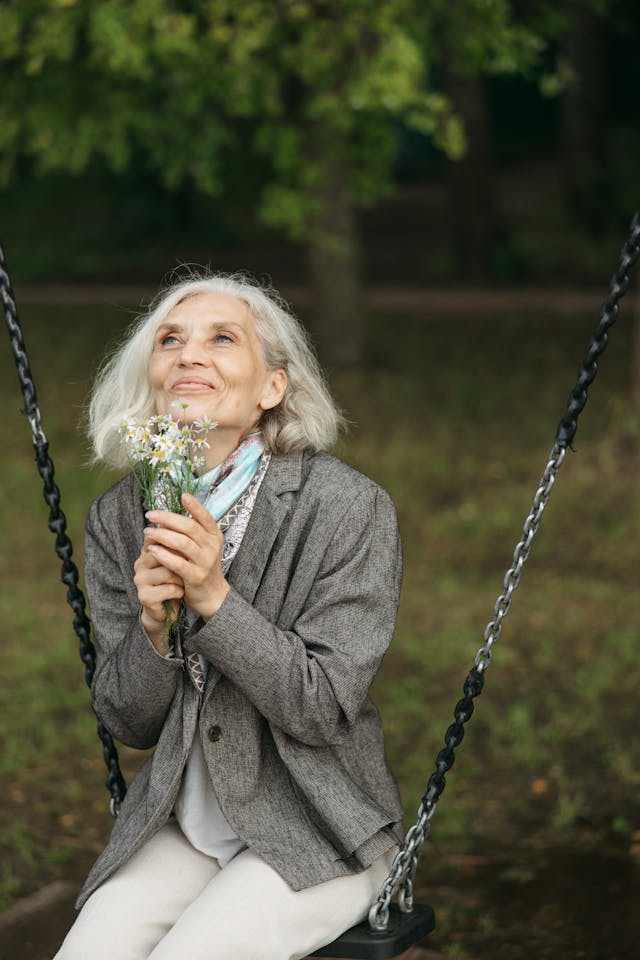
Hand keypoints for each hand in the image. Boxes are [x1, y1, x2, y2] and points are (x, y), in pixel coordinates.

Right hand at [133, 543, 184, 653]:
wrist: (167, 610)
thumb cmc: (174, 582)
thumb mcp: (176, 560)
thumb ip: (177, 544)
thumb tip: (189, 521)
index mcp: (147, 551)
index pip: (159, 537)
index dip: (176, 540)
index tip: (188, 547)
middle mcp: (140, 563)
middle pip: (165, 553)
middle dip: (181, 561)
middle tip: (188, 567)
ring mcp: (140, 580)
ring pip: (168, 572)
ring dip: (181, 578)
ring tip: (182, 582)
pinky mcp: (144, 596)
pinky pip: (169, 589)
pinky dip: (179, 591)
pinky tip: (179, 593)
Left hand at [143, 493, 229, 621]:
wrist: (212, 595)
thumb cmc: (202, 566)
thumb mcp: (203, 546)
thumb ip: (191, 532)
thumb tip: (167, 514)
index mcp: (215, 536)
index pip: (206, 517)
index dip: (195, 506)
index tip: (183, 495)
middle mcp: (212, 547)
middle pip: (190, 527)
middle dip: (168, 518)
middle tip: (150, 514)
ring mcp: (205, 562)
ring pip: (182, 543)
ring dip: (162, 535)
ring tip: (148, 531)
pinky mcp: (195, 576)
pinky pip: (177, 563)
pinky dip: (163, 555)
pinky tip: (151, 549)